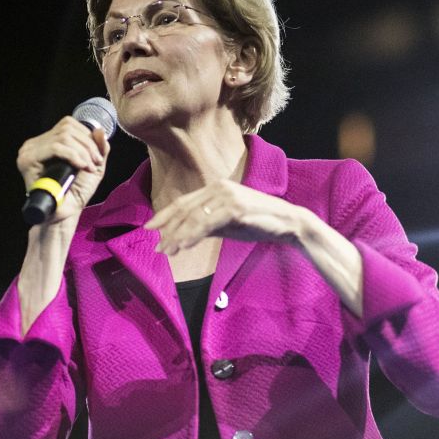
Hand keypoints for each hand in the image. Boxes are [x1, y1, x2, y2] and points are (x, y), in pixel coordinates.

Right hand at [16, 116, 109, 223]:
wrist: (65, 213)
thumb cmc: (77, 191)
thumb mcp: (94, 166)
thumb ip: (99, 148)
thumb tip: (99, 129)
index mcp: (47, 142)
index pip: (67, 124)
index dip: (87, 136)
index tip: (97, 156)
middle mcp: (35, 144)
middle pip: (66, 128)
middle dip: (87, 145)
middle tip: (95, 163)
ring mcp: (29, 151)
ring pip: (62, 137)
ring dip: (82, 152)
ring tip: (89, 167)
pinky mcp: (28, 160)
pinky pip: (54, 148)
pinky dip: (73, 156)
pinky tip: (80, 166)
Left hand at [144, 179, 306, 253]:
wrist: (287, 223)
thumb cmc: (258, 223)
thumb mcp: (228, 224)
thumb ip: (207, 226)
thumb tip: (183, 236)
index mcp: (216, 188)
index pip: (184, 202)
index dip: (165, 215)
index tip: (150, 228)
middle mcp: (219, 188)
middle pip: (185, 209)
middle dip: (168, 229)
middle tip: (158, 247)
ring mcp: (227, 196)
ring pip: (194, 217)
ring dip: (178, 235)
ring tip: (168, 251)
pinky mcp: (235, 208)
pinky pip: (208, 223)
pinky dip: (193, 235)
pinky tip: (184, 245)